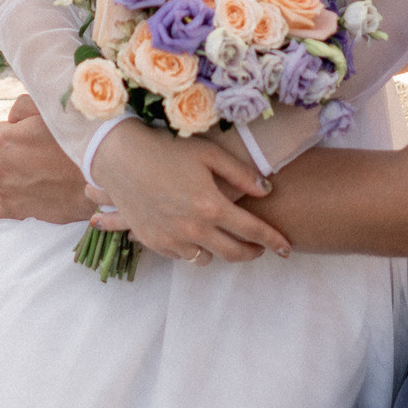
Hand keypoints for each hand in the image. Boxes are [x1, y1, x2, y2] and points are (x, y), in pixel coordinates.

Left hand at [0, 95, 98, 224]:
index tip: (36, 139)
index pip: (1, 131)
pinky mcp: (12, 210)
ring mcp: (5, 190)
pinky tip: (10, 193)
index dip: (19, 133)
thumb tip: (10, 118)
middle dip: (12, 154)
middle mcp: (0, 164)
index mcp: (5, 138)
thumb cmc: (76, 143)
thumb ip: (23, 106)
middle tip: (36, 156)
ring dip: (3, 176)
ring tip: (26, 175)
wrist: (97, 180)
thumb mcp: (52, 111)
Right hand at [88, 121, 289, 265]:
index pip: (253, 231)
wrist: (120, 158)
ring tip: (223, 236)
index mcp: (211, 205)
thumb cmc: (167, 149)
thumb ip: (241, 174)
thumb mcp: (209, 153)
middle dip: (253, 253)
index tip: (287, 249)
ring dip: (221, 251)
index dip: (274, 241)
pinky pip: (183, 257)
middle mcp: (194, 228)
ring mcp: (172, 239)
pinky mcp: (154, 243)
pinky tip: (194, 234)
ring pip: (208, 259)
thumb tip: (267, 190)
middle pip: (234, 253)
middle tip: (259, 247)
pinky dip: (194, 250)